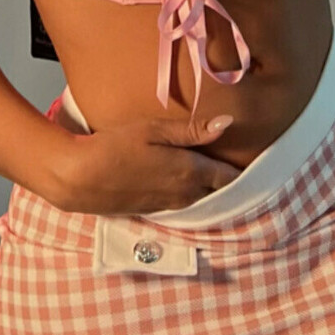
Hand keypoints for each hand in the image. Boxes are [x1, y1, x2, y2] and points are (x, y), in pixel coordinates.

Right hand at [55, 109, 242, 215]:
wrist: (80, 177)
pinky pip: (183, 203)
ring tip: (213, 167)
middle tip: (236, 159)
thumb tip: (228, 124)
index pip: (229, 177)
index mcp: (190, 173)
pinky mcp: (154, 210)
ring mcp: (169, 206)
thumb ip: (192, 131)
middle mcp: (184, 195)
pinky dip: (190, 192)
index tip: (253, 156)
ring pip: (200, 198)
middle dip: (228, 178)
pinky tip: (184, 179)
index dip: (243, 168)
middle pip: (217, 190)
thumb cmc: (116, 146)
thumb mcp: (154, 130)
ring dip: (208, 186)